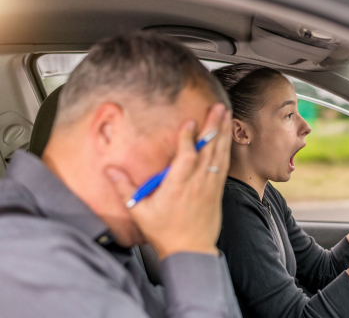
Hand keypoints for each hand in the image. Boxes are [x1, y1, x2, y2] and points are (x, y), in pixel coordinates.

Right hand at [106, 104, 231, 259]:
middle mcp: (197, 183)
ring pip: (219, 154)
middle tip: (217, 108)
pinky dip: (226, 148)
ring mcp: (210, 186)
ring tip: (225, 114)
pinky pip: (224, 164)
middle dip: (213, 127)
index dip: (188, 139)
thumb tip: (109, 169)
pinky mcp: (217, 190)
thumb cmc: (165, 232)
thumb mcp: (140, 211)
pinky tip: (227, 136)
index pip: (186, 157)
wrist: (191, 251)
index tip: (189, 121)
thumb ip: (124, 188)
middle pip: (208, 150)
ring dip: (223, 133)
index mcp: (177, 187)